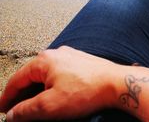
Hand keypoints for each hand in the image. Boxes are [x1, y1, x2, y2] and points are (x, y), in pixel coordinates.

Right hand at [0, 46, 120, 120]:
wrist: (117, 84)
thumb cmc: (87, 90)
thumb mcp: (49, 106)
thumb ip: (25, 110)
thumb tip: (12, 114)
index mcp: (45, 60)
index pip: (17, 80)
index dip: (7, 97)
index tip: (3, 110)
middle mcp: (57, 54)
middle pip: (31, 76)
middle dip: (23, 95)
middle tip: (17, 111)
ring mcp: (71, 57)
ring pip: (46, 76)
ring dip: (38, 91)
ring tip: (35, 107)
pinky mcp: (82, 63)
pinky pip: (60, 75)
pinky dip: (52, 87)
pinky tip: (55, 97)